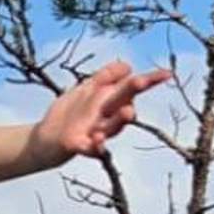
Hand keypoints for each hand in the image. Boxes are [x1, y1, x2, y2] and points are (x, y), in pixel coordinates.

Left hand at [33, 60, 170, 165]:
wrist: (44, 140)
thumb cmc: (68, 114)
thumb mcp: (84, 90)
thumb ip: (105, 77)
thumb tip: (128, 65)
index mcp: (108, 100)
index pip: (132, 88)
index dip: (150, 80)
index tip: (168, 73)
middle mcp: (106, 116)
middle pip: (124, 102)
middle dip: (133, 91)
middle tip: (142, 81)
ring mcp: (95, 132)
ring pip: (113, 127)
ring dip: (120, 120)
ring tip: (126, 112)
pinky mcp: (80, 146)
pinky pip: (92, 148)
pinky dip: (97, 146)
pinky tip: (98, 138)